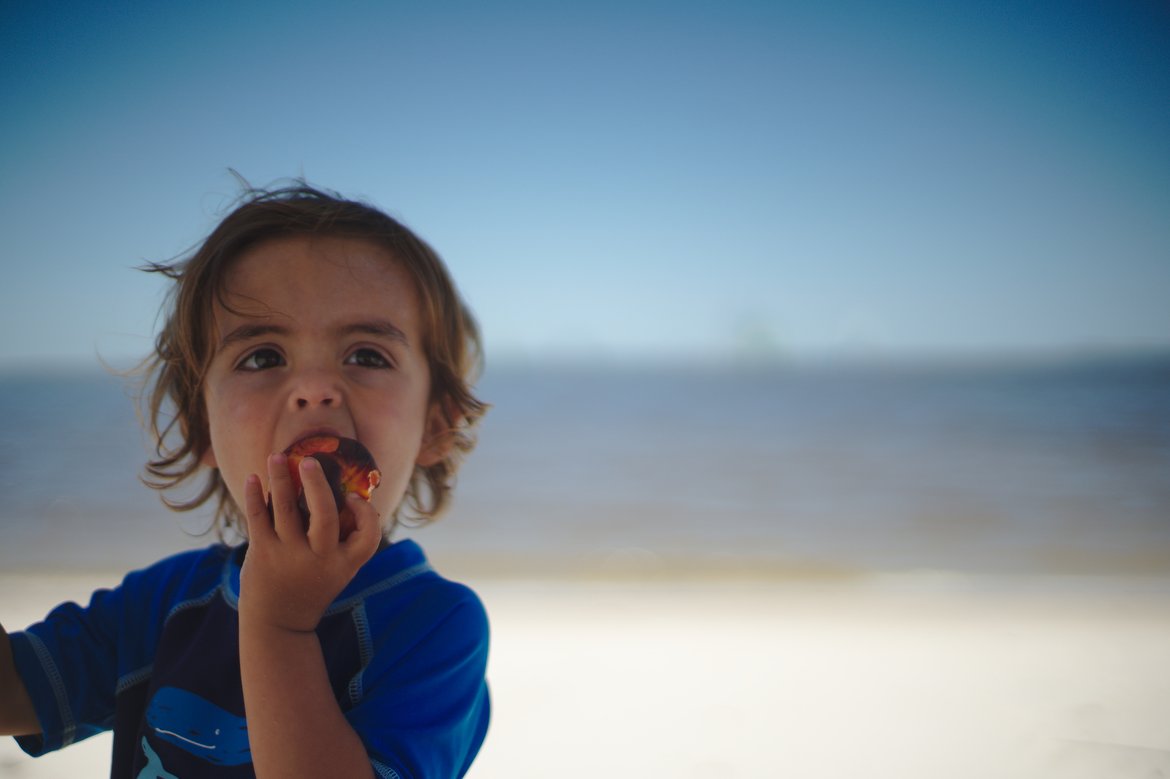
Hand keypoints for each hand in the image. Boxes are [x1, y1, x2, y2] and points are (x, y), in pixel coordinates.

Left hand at [239, 454, 381, 632]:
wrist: (280, 623)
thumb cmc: (315, 585)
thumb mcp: (338, 569)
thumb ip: (345, 538)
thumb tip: (345, 491)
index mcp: (345, 563)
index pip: (369, 534)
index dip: (365, 512)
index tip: (352, 498)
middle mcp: (319, 559)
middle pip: (325, 515)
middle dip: (317, 484)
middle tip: (309, 460)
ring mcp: (289, 556)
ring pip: (286, 509)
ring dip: (281, 478)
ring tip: (276, 456)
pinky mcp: (263, 554)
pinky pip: (258, 518)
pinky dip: (256, 496)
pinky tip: (254, 478)